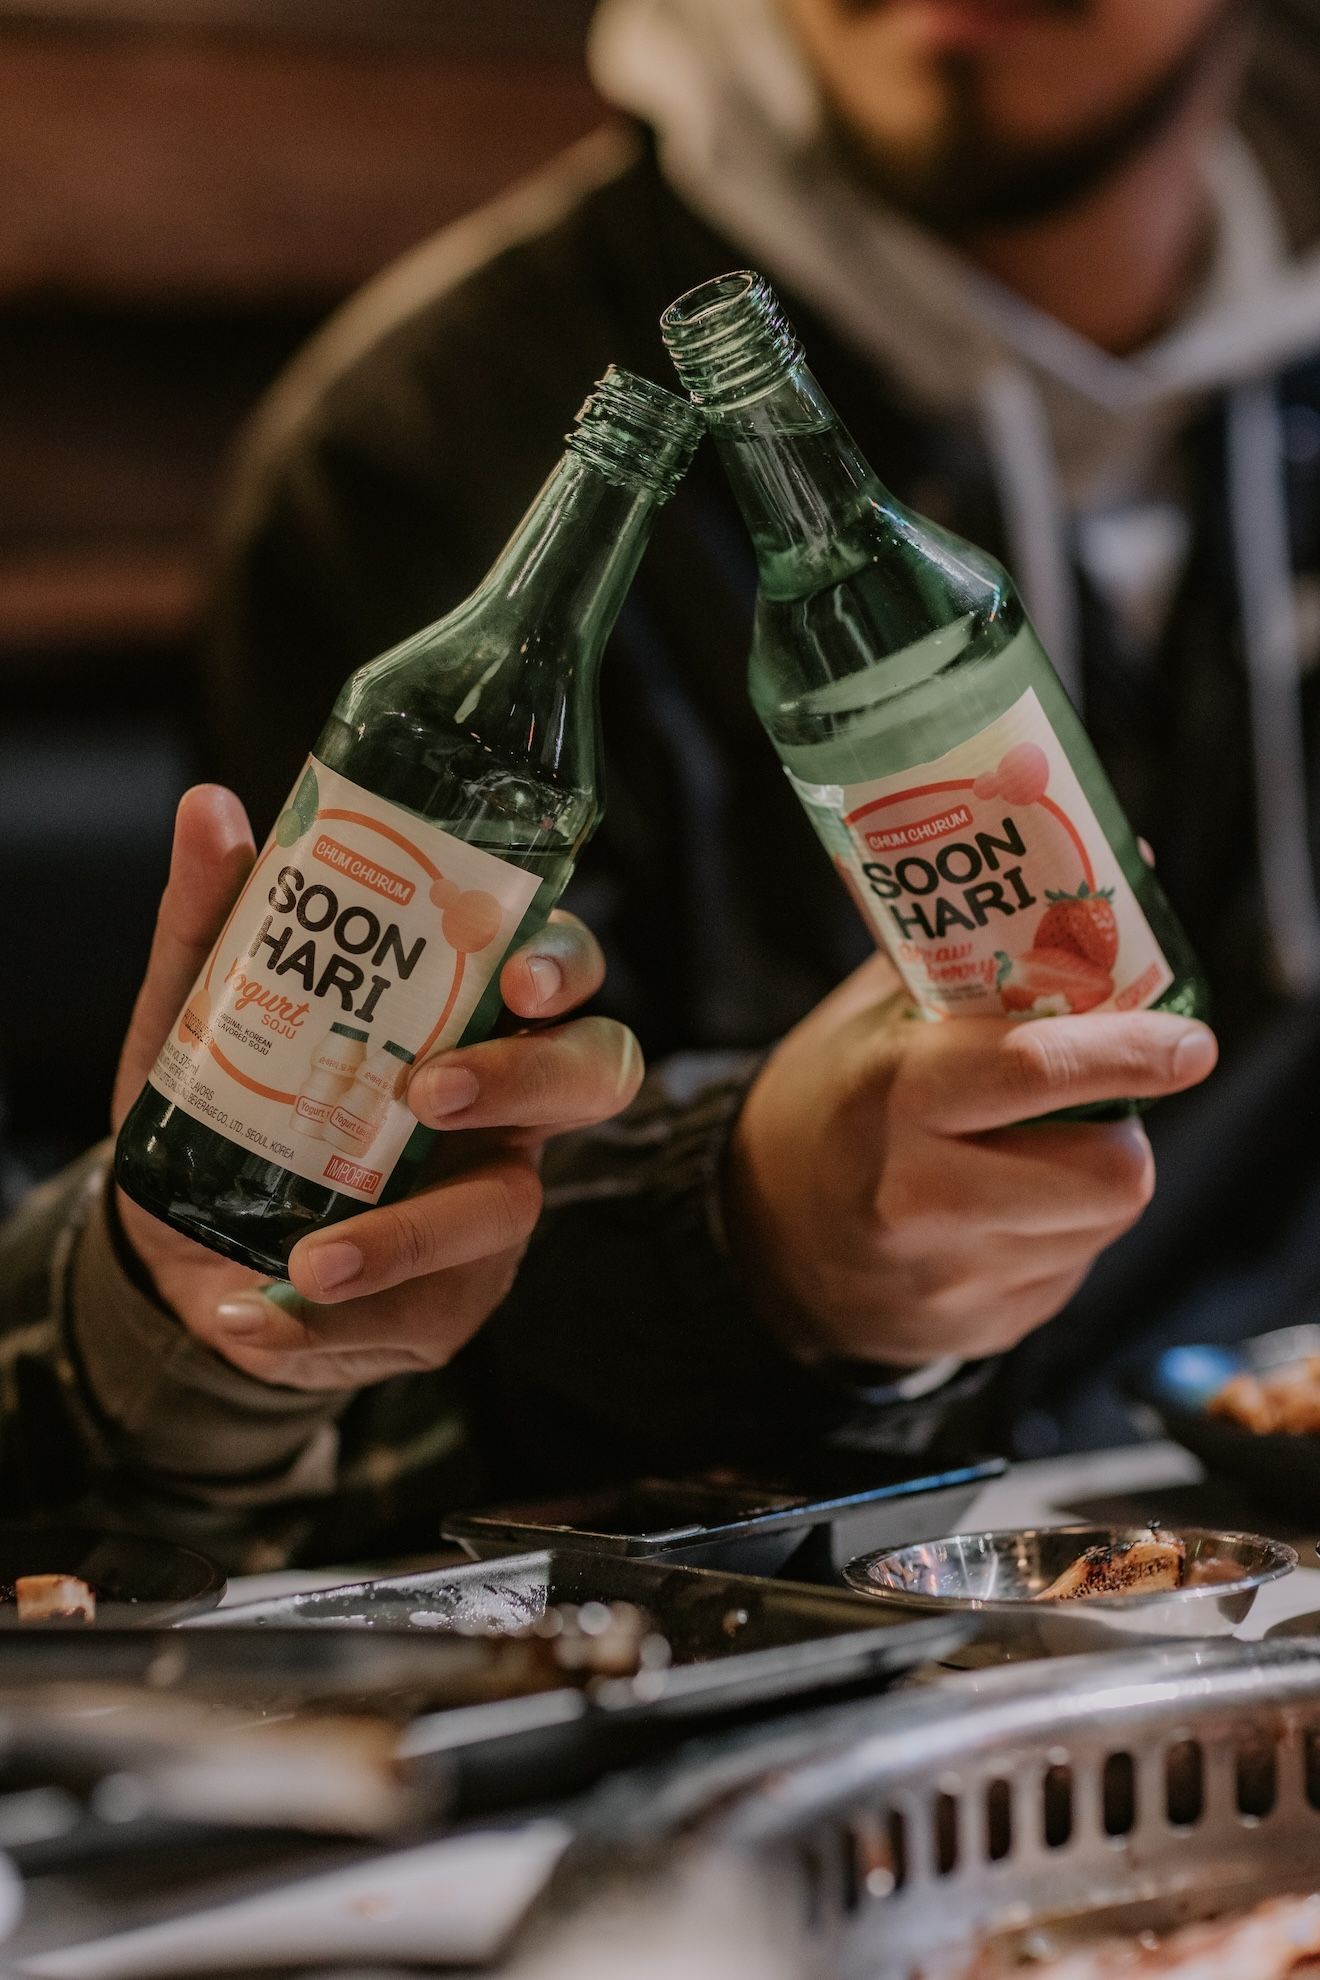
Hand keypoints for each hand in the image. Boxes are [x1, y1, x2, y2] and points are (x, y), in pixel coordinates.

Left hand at [112, 786, 641, 1388]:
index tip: (515, 980)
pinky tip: (245, 1313)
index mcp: (469, 1018)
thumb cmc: (223, 1101)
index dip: (562, 969)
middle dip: (526, 1080)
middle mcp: (506, 1108)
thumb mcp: (198, 1008)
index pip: (560, 971)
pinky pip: (420, 1318)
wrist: (175, 1244)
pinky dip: (324, 1326)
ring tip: (306, 1261)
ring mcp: (488, 1206)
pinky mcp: (449, 1302)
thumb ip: (211, 918)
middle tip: (430, 1090)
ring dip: (407, 1237)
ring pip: (505, 1213)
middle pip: (591, 1076)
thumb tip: (211, 810)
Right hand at [725, 954, 1217, 1367]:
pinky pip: (1071, 1269)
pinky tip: (1003, 1207)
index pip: (1039, 1072)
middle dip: (1124, 1129)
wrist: (759, 1237)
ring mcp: (948, 1276)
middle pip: (1110, 1173)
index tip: (1189, 1041)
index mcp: (892, 1095)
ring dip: (1096, 1179)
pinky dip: (1061, 1230)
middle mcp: (918, 1196)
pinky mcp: (978, 1330)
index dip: (1133, 1053)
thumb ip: (978, 951)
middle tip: (1096, 1103)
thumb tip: (1122, 875)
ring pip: (1104, 1223)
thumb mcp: (874, 1015)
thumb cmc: (830, 1100)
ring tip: (1035, 1151)